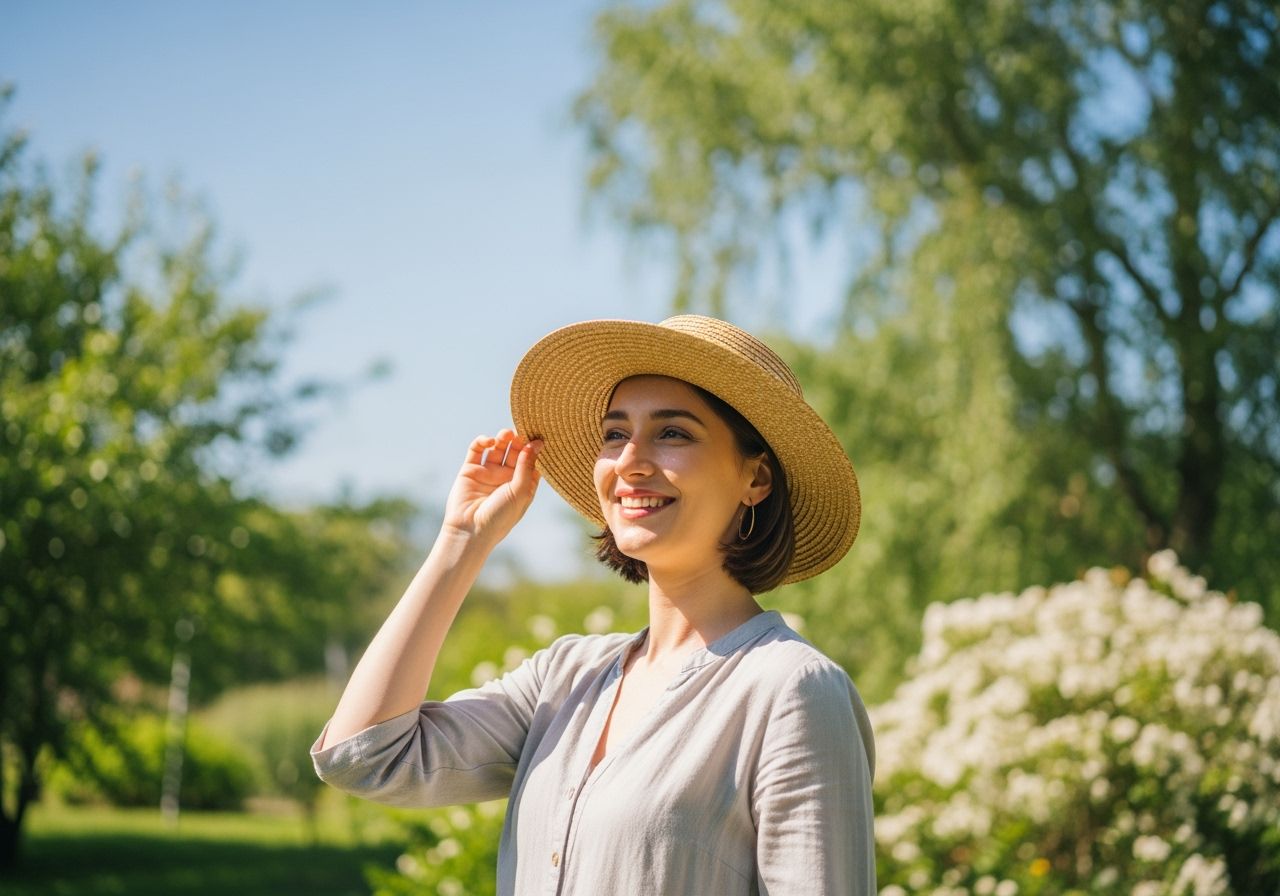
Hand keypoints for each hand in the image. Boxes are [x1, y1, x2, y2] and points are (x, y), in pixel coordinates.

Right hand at [441, 429, 541, 544]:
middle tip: (520, 433)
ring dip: (503, 438)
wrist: (470, 530)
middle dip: (518, 441)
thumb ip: (527, 466)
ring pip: (498, 448)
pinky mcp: (470, 470)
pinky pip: (477, 450)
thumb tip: (536, 443)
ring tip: (505, 434)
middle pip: (515, 452)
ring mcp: (488, 473)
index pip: (531, 461)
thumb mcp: (520, 491)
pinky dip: (483, 441)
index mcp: (522, 485)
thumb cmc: (500, 517)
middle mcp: (506, 478)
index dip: (534, 449)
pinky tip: (489, 441)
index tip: (538, 437)